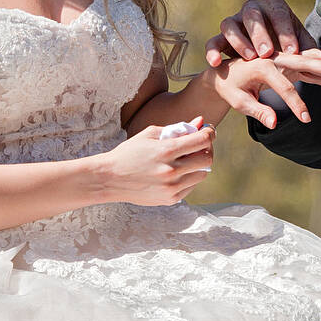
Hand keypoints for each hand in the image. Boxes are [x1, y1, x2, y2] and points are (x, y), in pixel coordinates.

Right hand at [101, 118, 215, 204]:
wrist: (110, 178)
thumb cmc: (129, 153)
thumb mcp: (151, 134)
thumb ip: (178, 128)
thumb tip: (200, 121)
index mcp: (166, 151)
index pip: (203, 140)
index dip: (210, 133)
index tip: (208, 131)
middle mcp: (171, 170)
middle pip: (208, 159)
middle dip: (207, 149)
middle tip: (199, 145)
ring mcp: (171, 187)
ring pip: (202, 174)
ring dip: (199, 164)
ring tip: (186, 158)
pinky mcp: (170, 199)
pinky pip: (191, 186)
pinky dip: (189, 177)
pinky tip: (177, 171)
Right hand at [205, 0, 316, 66]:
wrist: (258, 52)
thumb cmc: (284, 47)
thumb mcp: (298, 48)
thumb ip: (314, 55)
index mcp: (275, 7)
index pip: (279, 14)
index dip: (285, 31)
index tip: (293, 50)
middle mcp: (252, 9)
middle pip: (253, 14)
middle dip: (260, 33)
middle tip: (268, 53)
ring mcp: (234, 21)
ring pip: (230, 24)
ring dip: (239, 41)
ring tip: (248, 58)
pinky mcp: (220, 37)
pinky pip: (213, 41)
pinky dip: (213, 51)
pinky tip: (216, 64)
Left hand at [208, 50, 320, 128]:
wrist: (224, 72)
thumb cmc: (230, 87)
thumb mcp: (238, 101)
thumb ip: (257, 110)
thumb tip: (274, 123)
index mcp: (261, 65)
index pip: (284, 87)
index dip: (296, 104)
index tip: (306, 120)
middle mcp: (275, 57)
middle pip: (304, 62)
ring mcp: (283, 58)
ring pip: (310, 59)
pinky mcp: (289, 62)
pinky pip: (309, 65)